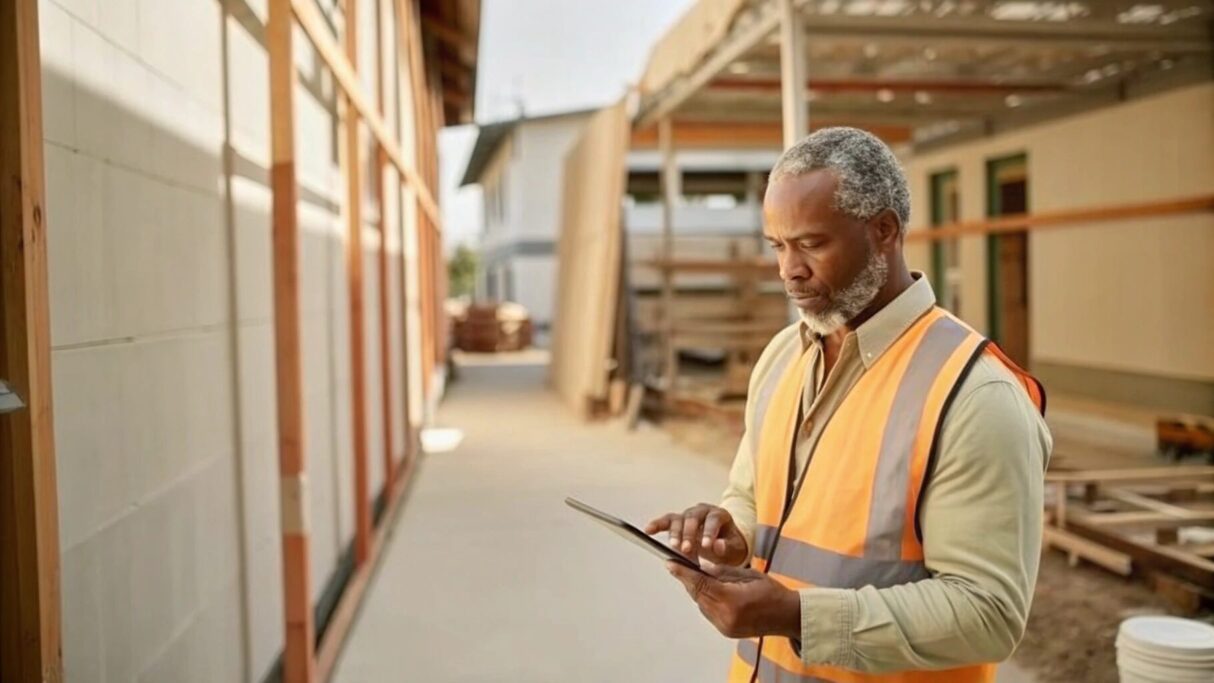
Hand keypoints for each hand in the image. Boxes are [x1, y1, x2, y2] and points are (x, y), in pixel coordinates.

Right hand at [644, 504, 748, 565]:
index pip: (713, 520)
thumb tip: (718, 546)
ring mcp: (689, 515)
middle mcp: (703, 511)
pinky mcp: (678, 521)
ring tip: (674, 546)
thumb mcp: (734, 548)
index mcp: (719, 515)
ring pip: (679, 519)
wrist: (724, 543)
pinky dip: (657, 524)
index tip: (706, 546)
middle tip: (686, 549)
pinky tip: (648, 530)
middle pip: (693, 518)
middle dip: (689, 534)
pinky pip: (667, 521)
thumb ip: (727, 547)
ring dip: (675, 533)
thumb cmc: (730, 545)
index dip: (709, 532)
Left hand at [665, 562, 800, 639]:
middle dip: (688, 580)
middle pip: (698, 595)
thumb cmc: (772, 592)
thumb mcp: (748, 574)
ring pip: (701, 604)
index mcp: (733, 600)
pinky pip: (709, 612)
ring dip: (697, 590)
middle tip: (678, 564)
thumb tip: (702, 566)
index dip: (684, 573)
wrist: (787, 616)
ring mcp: (725, 627)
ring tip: (695, 575)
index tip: (670, 563)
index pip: (701, 584)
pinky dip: (706, 600)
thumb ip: (722, 572)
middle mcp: (726, 616)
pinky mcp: (726, 631)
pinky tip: (708, 589)